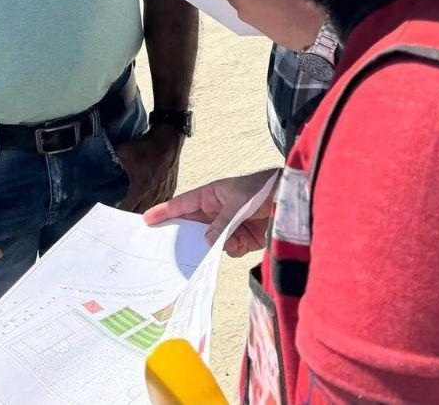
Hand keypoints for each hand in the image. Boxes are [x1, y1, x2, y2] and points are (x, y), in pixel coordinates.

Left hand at [114, 126, 183, 211]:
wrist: (168, 140)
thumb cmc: (146, 146)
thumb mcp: (123, 151)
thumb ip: (112, 161)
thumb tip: (100, 165)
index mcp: (141, 186)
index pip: (127, 207)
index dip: (119, 213)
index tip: (112, 215)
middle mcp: (153, 193)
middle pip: (140, 213)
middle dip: (130, 216)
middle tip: (121, 218)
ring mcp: (164, 192)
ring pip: (153, 210)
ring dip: (143, 213)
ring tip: (134, 216)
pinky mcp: (171, 189)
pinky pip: (163, 204)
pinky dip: (156, 208)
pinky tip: (150, 208)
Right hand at [144, 169, 277, 256]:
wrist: (291, 200)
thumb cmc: (262, 190)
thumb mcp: (237, 203)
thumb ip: (221, 223)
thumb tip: (207, 240)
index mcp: (212, 194)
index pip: (183, 204)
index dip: (165, 212)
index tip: (147, 220)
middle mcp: (218, 211)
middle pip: (194, 226)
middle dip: (189, 236)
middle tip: (176, 248)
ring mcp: (230, 225)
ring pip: (212, 241)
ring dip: (219, 243)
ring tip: (233, 237)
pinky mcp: (243, 238)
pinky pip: (229, 249)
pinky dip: (234, 247)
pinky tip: (244, 241)